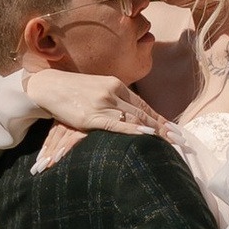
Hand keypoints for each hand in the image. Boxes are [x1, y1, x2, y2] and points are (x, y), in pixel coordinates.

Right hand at [17, 67, 166, 135]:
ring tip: (169, 143)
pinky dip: (133, 131)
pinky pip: (117, 125)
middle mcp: (113, 92)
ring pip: (134, 119)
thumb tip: (128, 113)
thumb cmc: (72, 90)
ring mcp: (102, 103)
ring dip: (154, 132)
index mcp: (116, 85)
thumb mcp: (97, 90)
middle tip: (179, 140)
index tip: (173, 129)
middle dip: (163, 128)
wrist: (48, 85)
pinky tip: (146, 136)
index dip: (159, 118)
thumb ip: (113, 99)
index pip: (143, 105)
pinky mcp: (91, 116)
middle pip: (143, 113)